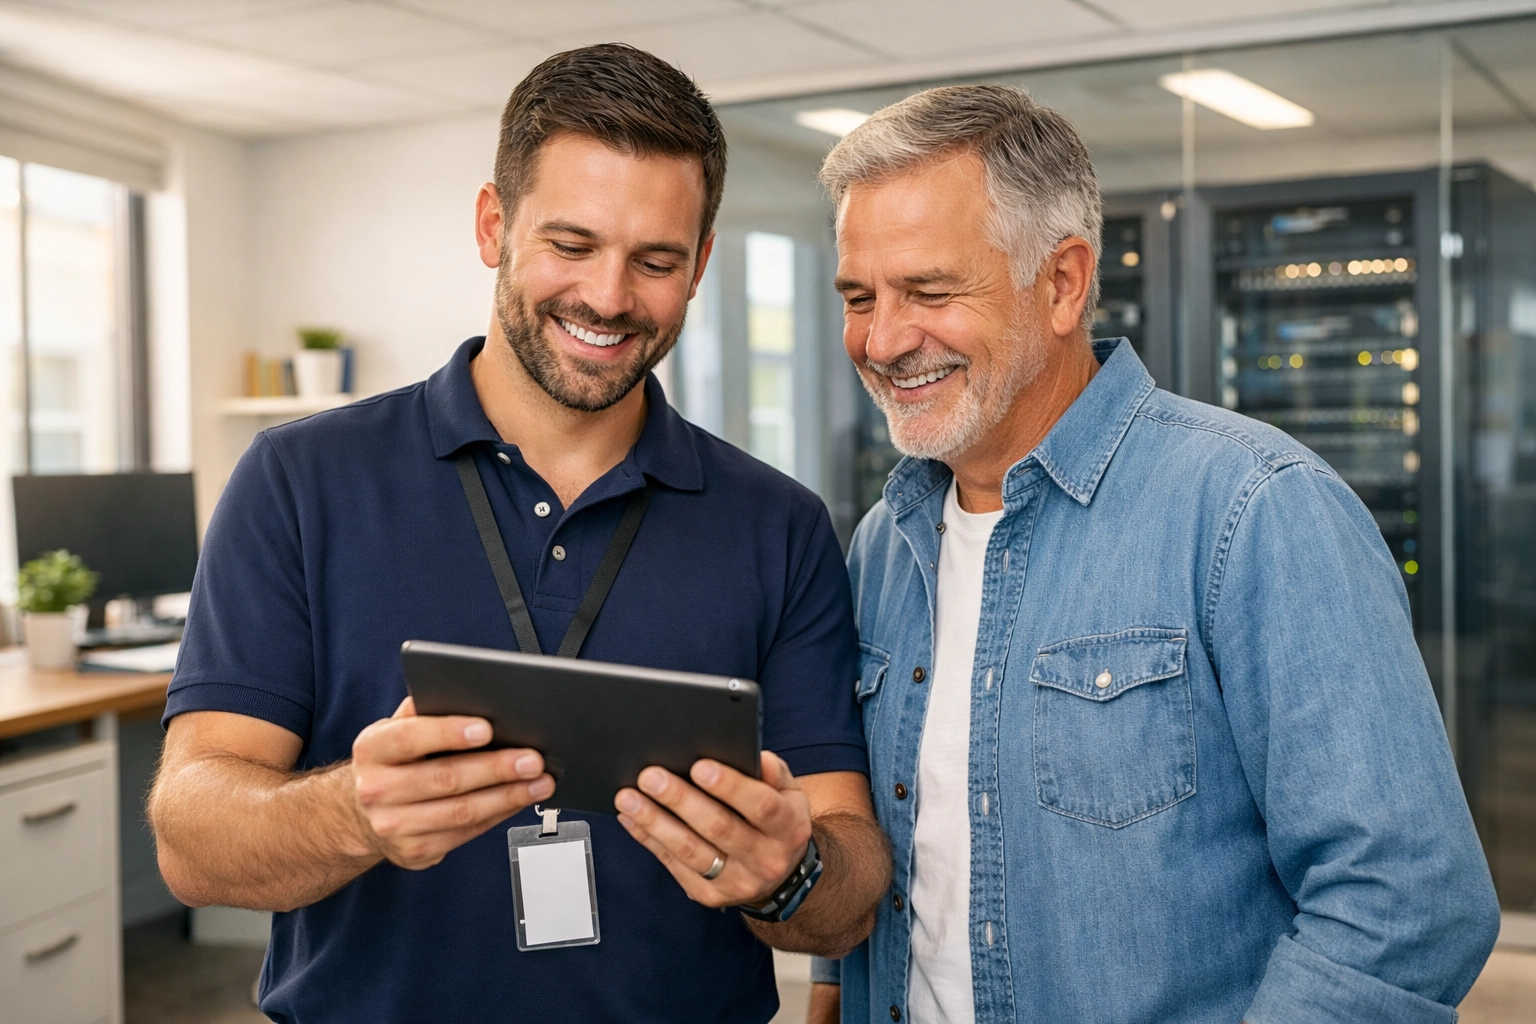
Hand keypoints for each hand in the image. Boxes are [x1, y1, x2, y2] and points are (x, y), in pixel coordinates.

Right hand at [350, 697, 554, 869]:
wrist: (363, 814)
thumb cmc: (392, 762)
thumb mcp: (396, 728)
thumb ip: (425, 709)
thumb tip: (470, 693)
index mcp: (373, 749)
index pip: (410, 738)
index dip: (449, 732)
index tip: (487, 728)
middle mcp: (377, 790)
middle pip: (445, 779)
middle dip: (496, 768)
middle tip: (532, 759)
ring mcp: (395, 825)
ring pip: (461, 812)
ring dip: (508, 797)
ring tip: (539, 783)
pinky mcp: (416, 851)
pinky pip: (467, 833)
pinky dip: (499, 815)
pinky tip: (519, 801)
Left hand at [614, 751, 811, 907]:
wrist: (779, 876)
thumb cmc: (776, 821)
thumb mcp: (789, 793)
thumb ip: (773, 772)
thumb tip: (754, 756)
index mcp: (788, 828)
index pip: (761, 807)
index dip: (731, 787)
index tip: (700, 766)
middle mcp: (765, 860)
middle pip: (719, 828)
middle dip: (681, 800)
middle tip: (650, 776)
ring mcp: (736, 883)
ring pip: (690, 851)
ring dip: (655, 822)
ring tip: (628, 798)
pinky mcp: (709, 895)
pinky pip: (673, 865)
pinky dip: (649, 839)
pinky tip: (630, 818)